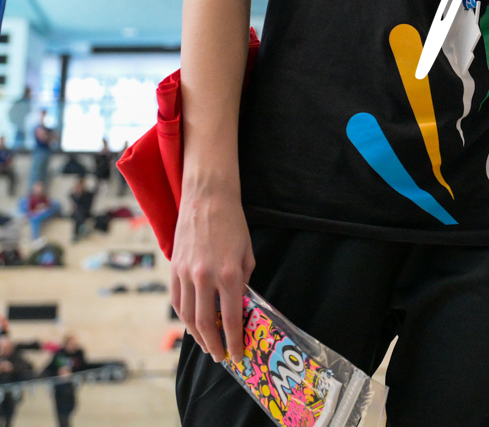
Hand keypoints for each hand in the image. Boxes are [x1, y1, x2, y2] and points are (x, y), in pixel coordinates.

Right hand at [170, 185, 254, 363]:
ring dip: (196, 335)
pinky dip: (183, 317)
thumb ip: (243, 281)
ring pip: (187, 315)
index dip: (234, 339)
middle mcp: (205, 277)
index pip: (232, 317)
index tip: (237, 354)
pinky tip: (192, 325)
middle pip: (205, 322)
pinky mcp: (173, 269)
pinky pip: (176, 301)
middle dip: (213, 344)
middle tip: (220, 357)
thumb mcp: (248, 253)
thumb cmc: (233, 224)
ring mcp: (185, 274)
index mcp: (229, 274)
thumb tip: (239, 305)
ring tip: (207, 346)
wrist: (207, 198)